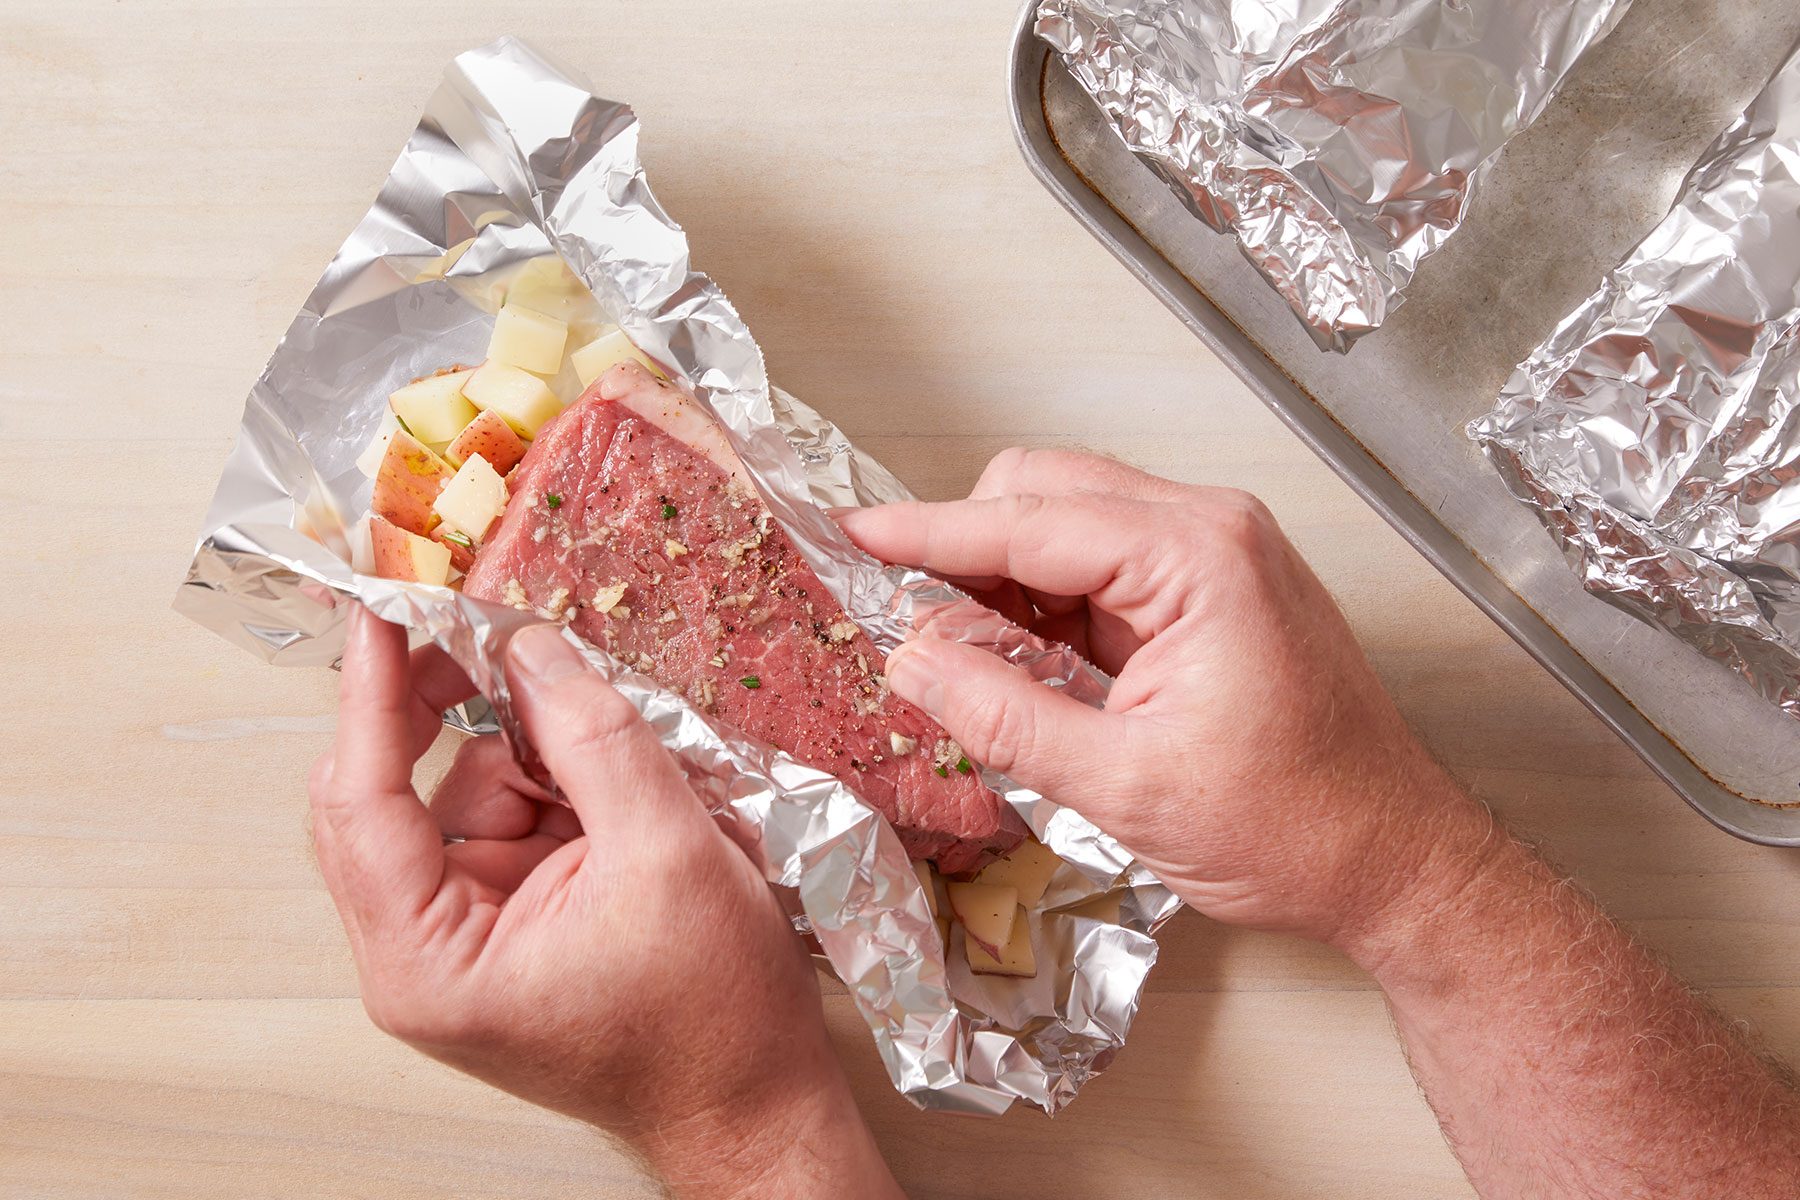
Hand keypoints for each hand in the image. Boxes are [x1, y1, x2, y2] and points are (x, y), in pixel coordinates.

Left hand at [308, 607, 900, 1197]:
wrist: (755, 1100)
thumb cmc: (714, 1020)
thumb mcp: (668, 852)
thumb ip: (594, 737)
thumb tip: (532, 649)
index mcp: (429, 961)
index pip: (362, 801)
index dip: (372, 693)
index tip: (380, 607)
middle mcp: (422, 955)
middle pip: (400, 793)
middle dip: (465, 717)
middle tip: (507, 642)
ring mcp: (462, 940)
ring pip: (463, 795)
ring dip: (535, 759)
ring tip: (624, 783)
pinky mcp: (504, 927)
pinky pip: (507, 822)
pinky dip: (558, 790)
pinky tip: (619, 806)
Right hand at [839, 448, 1495, 949]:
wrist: (1393, 861)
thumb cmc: (1300, 826)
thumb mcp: (1126, 786)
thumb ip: (1006, 715)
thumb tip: (913, 663)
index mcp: (1200, 557)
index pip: (1029, 520)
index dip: (927, 532)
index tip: (855, 536)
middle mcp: (1210, 533)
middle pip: (1045, 494)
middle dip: (963, 550)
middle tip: (906, 623)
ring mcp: (1214, 558)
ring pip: (1066, 526)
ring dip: (1002, 582)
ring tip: (962, 662)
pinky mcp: (1207, 594)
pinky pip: (1098, 570)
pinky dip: (1043, 607)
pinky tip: (1018, 666)